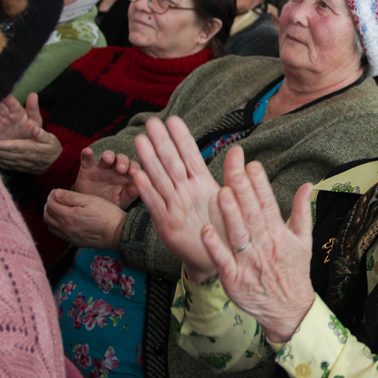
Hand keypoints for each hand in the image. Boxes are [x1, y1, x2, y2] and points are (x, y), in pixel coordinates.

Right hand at [0, 93, 41, 139]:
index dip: (7, 98)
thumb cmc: (32, 132)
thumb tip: (33, 94)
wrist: (27, 147)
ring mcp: (0, 123)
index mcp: (17, 111)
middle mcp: (6, 115)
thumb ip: (33, 109)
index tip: (3, 92)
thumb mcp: (35, 121)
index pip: (11, 103)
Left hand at [0, 124, 61, 173]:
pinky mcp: (19, 168)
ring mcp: (21, 164)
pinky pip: (6, 166)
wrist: (58, 166)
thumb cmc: (53, 150)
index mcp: (30, 149)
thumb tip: (34, 128)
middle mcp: (24, 158)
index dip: (2, 145)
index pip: (13, 146)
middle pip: (5, 154)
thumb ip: (41, 134)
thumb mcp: (51, 139)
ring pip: (4, 160)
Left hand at [44, 189, 126, 249]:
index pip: (50, 205)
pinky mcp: (73, 242)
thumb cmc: (107, 215)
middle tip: (57, 199)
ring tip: (60, 209)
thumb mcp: (90, 200)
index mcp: (68, 216)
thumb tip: (55, 193)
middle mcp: (65, 228)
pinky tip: (65, 220)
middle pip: (47, 216)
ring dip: (51, 216)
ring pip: (50, 226)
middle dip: (49, 205)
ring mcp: (68, 236)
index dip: (52, 196)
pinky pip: (57, 233)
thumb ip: (70, 197)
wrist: (118, 233)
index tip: (57, 192)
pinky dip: (56, 225)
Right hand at [74, 147, 140, 208]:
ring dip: (108, 155)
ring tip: (108, 159)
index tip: (133, 172)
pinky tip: (87, 151)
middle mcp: (115, 168)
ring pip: (106, 155)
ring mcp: (101, 167)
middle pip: (121, 159)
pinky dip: (86, 154)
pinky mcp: (87, 168)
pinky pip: (87, 159)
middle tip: (121, 169)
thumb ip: (130, 194)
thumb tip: (139, 186)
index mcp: (126, 175)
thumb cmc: (111, 203)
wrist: (91, 208)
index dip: (134, 167)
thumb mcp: (121, 201)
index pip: (133, 167)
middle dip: (122, 161)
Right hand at [134, 116, 223, 282]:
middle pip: (172, 163)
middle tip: (152, 122)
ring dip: (150, 161)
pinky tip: (138, 175)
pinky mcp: (167, 225)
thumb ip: (233, 175)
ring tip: (141, 141)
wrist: (219, 258)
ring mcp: (175, 207)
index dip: (182, 138)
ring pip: (161, 180)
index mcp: (201, 183)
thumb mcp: (233, 200)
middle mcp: (185, 192)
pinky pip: (156, 206)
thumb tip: (239, 149)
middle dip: (162, 143)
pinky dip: (147, 191)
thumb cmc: (226, 226)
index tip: (173, 119)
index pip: (190, 156)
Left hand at [201, 146, 314, 343]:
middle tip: (233, 168)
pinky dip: (215, 247)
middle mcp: (264, 246)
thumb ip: (302, 211)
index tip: (252, 165)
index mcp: (279, 234)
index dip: (260, 184)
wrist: (290, 311)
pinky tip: (206, 231)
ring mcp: (249, 263)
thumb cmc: (294, 273)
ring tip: (221, 193)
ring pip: (238, 235)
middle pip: (252, 215)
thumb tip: (307, 185)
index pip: (268, 204)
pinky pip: (224, 261)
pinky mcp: (235, 280)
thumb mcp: (304, 240)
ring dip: (230, 214)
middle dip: (242, 190)